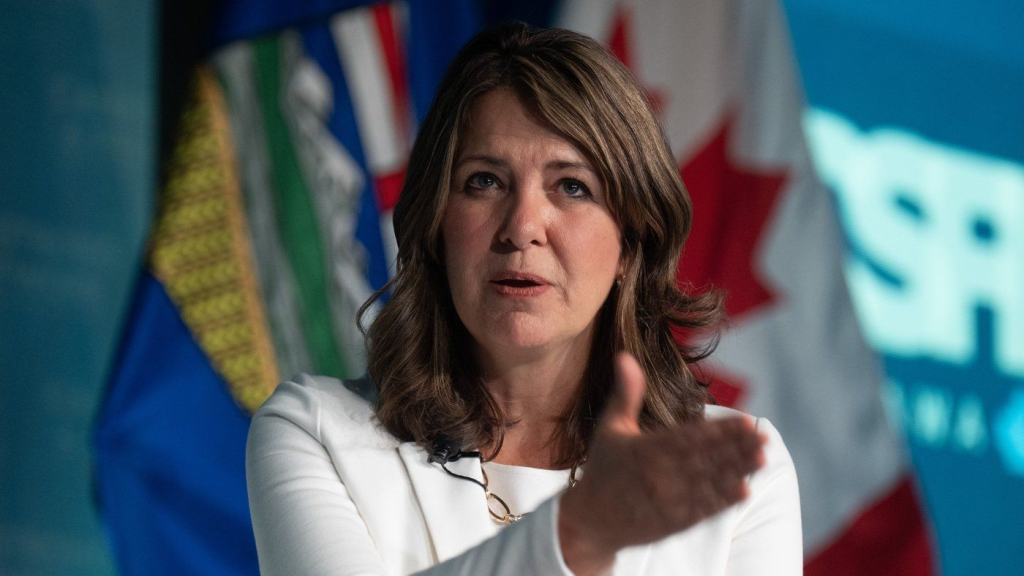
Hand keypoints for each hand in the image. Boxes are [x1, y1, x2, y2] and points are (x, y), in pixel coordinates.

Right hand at [558, 353, 765, 574]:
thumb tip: (625, 356)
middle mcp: (657, 475)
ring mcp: (666, 501)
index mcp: (645, 449)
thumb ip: (625, 394)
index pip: (689, 437)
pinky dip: (722, 502)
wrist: (588, 522)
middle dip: (737, 448)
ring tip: (762, 459)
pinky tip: (744, 491)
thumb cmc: (602, 470)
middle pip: (704, 459)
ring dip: (737, 471)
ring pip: (707, 484)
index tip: (745, 420)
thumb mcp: (610, 428)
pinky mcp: (670, 522)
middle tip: (764, 438)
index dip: (719, 429)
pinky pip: (701, 510)